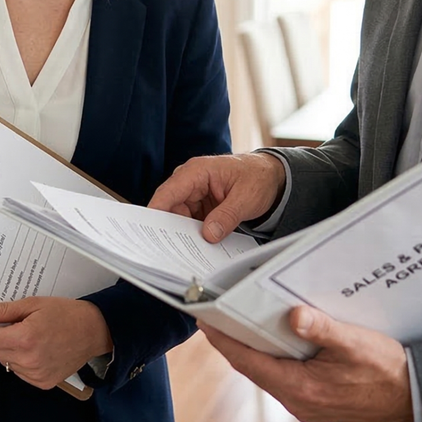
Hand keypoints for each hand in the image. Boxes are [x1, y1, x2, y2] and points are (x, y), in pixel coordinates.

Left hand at [0, 297, 111, 389]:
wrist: (93, 331)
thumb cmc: (66, 314)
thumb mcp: (33, 305)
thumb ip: (3, 311)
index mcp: (24, 338)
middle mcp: (28, 359)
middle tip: (13, 326)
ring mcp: (35, 373)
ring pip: (5, 362)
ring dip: (10, 351)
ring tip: (30, 337)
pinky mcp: (42, 382)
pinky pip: (19, 372)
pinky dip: (22, 361)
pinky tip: (37, 349)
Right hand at [147, 152, 284, 242]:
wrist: (271, 177)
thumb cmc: (258, 177)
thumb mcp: (246, 197)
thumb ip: (227, 216)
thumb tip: (209, 235)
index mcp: (197, 171)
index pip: (168, 193)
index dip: (156, 212)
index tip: (150, 232)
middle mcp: (190, 181)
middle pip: (169, 208)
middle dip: (170, 229)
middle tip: (173, 250)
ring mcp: (194, 194)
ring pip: (178, 217)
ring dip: (183, 233)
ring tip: (189, 250)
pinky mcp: (200, 205)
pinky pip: (189, 221)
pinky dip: (193, 233)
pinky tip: (198, 245)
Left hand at [200, 305, 412, 421]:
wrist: (412, 393)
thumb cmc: (387, 370)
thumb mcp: (355, 343)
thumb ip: (323, 330)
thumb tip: (294, 315)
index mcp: (302, 387)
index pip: (249, 362)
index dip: (224, 340)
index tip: (204, 320)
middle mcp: (297, 399)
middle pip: (253, 366)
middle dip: (233, 340)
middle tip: (214, 313)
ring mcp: (305, 402)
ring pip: (267, 371)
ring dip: (254, 347)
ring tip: (238, 319)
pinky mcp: (314, 399)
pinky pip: (283, 375)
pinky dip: (273, 356)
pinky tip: (275, 337)